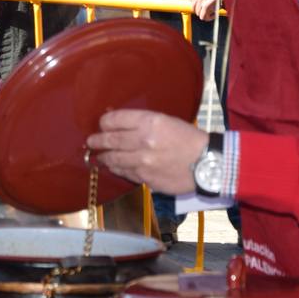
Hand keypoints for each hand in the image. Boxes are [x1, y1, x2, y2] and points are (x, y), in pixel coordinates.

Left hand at [86, 109, 209, 194]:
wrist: (208, 163)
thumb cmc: (190, 139)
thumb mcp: (168, 121)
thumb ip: (144, 123)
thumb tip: (121, 125)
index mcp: (150, 122)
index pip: (116, 120)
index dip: (105, 122)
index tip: (101, 124)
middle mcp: (143, 141)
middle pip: (111, 140)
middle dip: (97, 140)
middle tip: (91, 141)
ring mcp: (143, 161)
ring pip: (114, 159)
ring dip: (105, 157)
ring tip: (100, 156)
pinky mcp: (146, 178)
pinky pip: (126, 173)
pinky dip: (118, 169)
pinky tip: (115, 167)